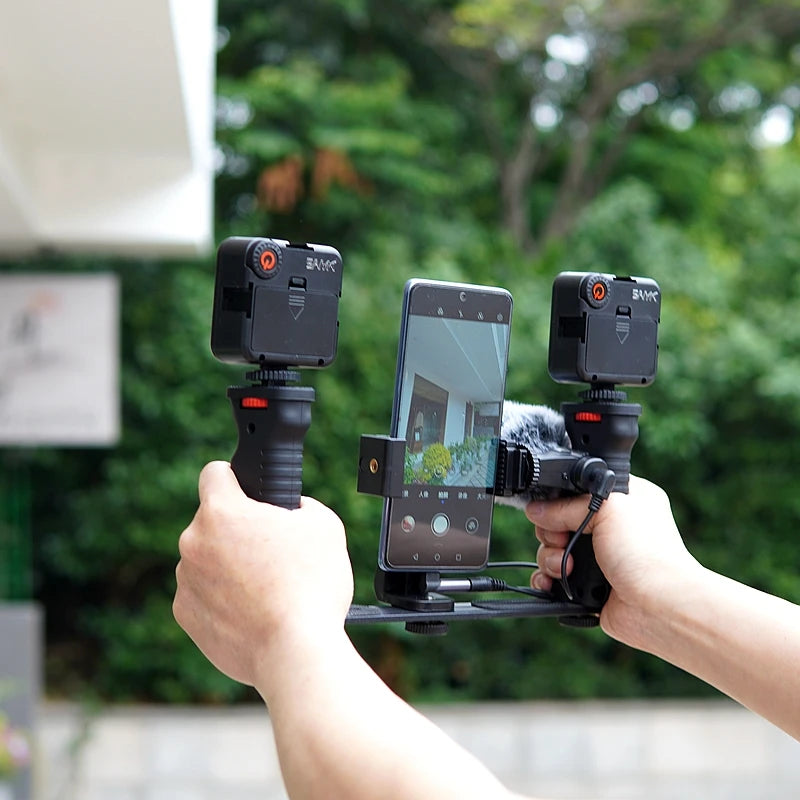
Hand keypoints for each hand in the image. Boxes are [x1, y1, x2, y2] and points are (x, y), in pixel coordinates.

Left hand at [173, 461, 352, 686]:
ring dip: (228, 564)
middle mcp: (193, 542)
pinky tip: (253, 610)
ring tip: (266, 587)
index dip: (235, 478)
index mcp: (222, 512)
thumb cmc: (311, 586)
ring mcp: (186, 581)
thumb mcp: (324, 523)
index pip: (214, 473)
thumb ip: (298, 505)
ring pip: (206, 559)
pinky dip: (222, 598)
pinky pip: (202, 594)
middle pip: (213, 521)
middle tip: (272, 550)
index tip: (247, 492)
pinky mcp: (186, 615)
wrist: (295, 652)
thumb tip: (288, 510)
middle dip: (237, 530)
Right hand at [526, 475, 701, 648]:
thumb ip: (565, 506)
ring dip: (549, 558)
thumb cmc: (647, 553)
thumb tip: (536, 510)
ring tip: (565, 568)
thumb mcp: (606, 509)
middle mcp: (612, 529)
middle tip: (563, 540)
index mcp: (623, 501)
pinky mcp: (589, 587)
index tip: (554, 510)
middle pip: (559, 521)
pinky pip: (555, 579)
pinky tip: (551, 582)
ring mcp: (600, 559)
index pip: (579, 491)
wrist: (658, 605)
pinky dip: (547, 580)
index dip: (561, 499)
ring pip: (553, 550)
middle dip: (552, 532)